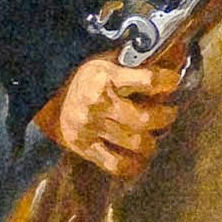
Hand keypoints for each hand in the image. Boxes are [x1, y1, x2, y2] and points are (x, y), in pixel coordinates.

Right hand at [44, 51, 179, 185]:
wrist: (44, 94)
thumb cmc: (84, 76)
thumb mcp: (108, 60)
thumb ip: (138, 63)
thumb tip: (176, 56)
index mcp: (106, 76)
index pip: (148, 80)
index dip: (167, 81)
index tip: (173, 81)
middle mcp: (99, 104)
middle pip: (144, 119)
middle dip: (165, 117)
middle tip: (169, 113)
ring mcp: (91, 128)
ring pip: (135, 143)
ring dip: (152, 141)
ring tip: (154, 134)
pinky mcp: (84, 147)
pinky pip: (115, 164)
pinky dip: (133, 165)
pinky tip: (140, 158)